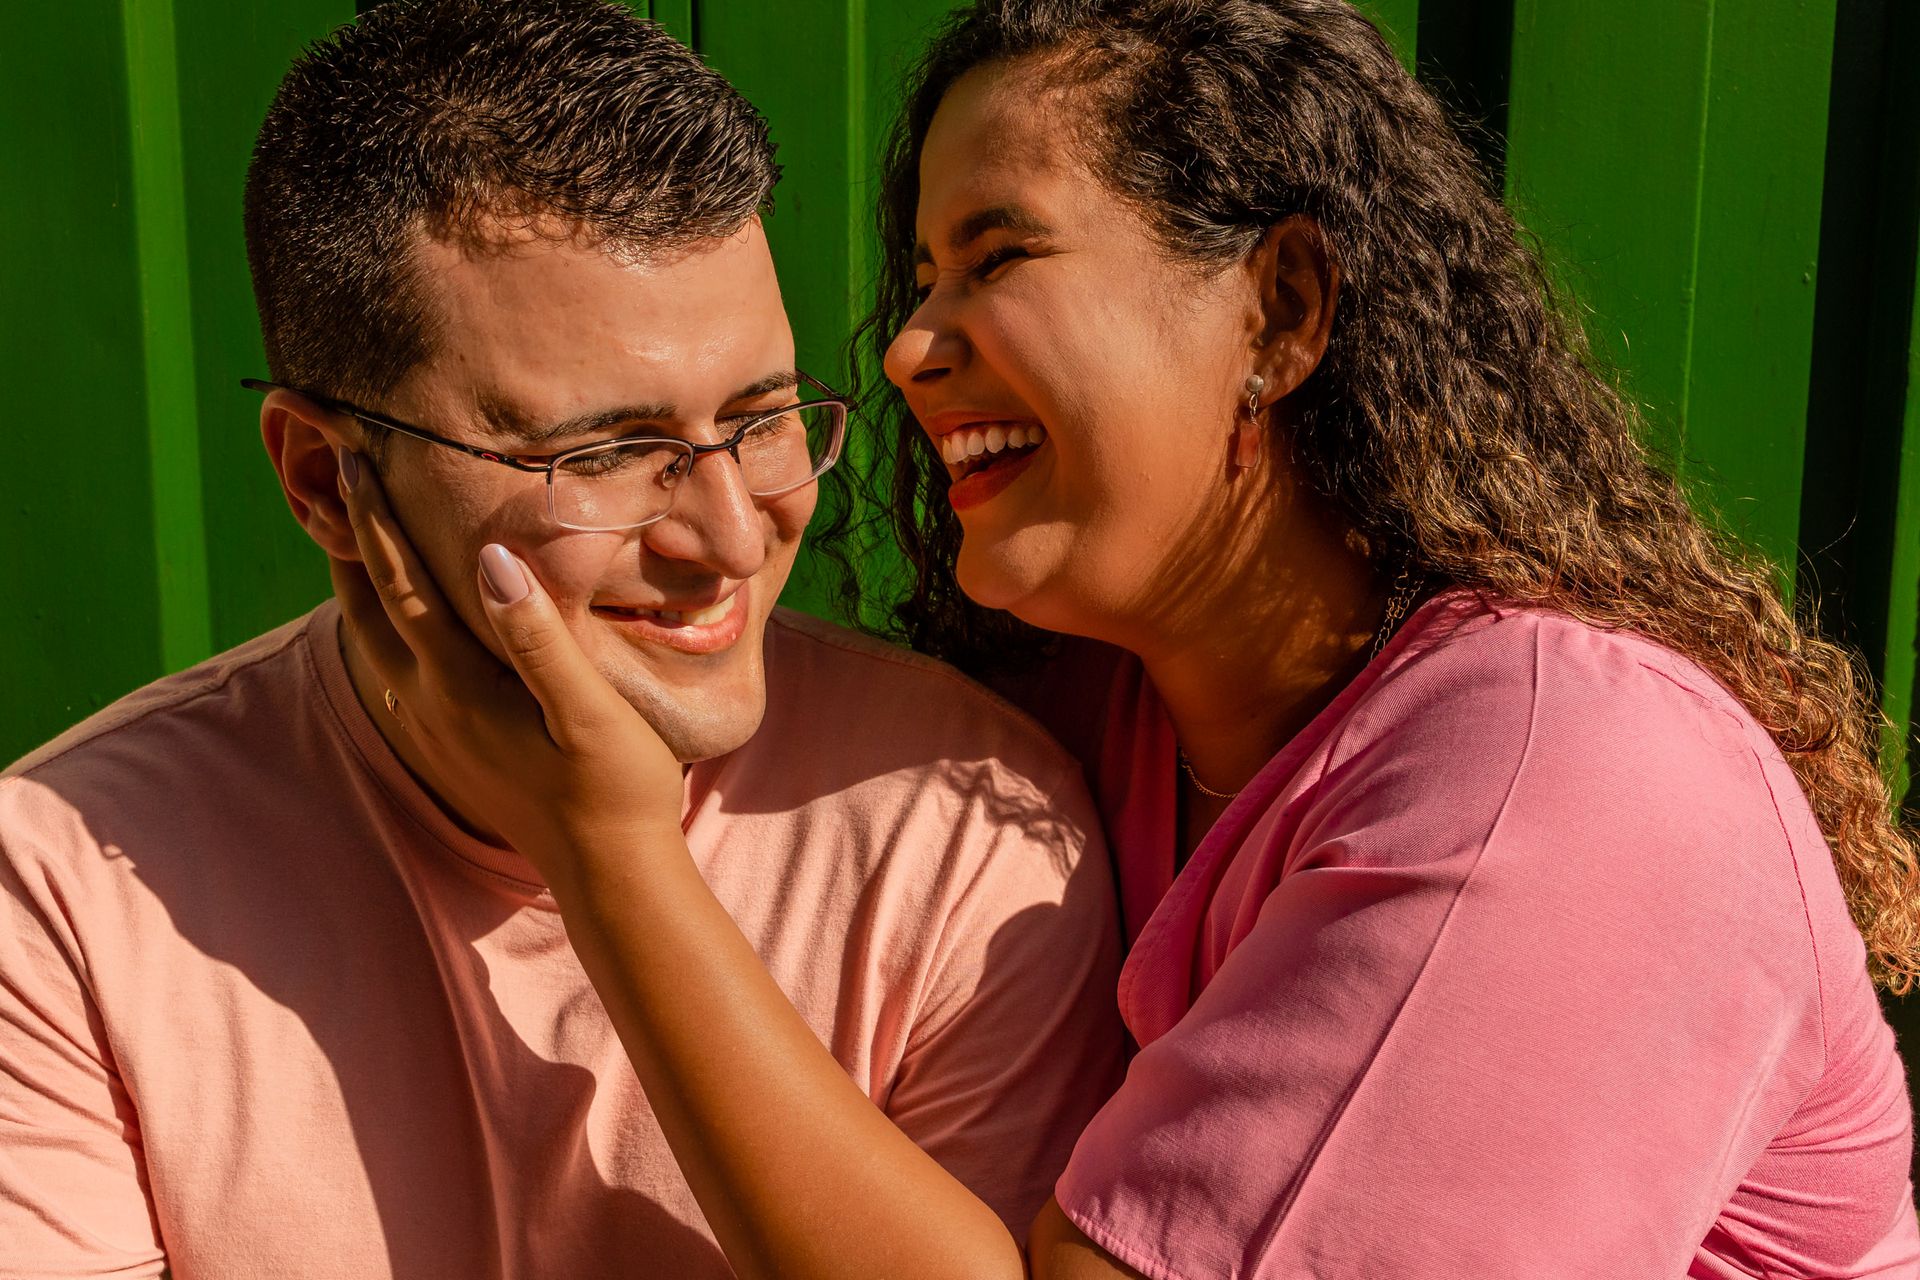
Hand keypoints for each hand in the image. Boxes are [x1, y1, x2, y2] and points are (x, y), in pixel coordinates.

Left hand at [328, 448, 685, 886]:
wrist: (608, 871)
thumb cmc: (615, 787)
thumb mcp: (590, 710)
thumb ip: (538, 635)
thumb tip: (490, 557)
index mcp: (459, 684)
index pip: (401, 582)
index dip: (376, 520)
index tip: (356, 458)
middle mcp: (430, 704)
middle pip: (367, 606)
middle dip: (348, 540)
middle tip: (331, 479)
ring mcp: (434, 730)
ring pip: (372, 640)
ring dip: (357, 584)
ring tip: (348, 535)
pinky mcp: (448, 748)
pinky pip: (393, 669)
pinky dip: (379, 626)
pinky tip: (393, 618)